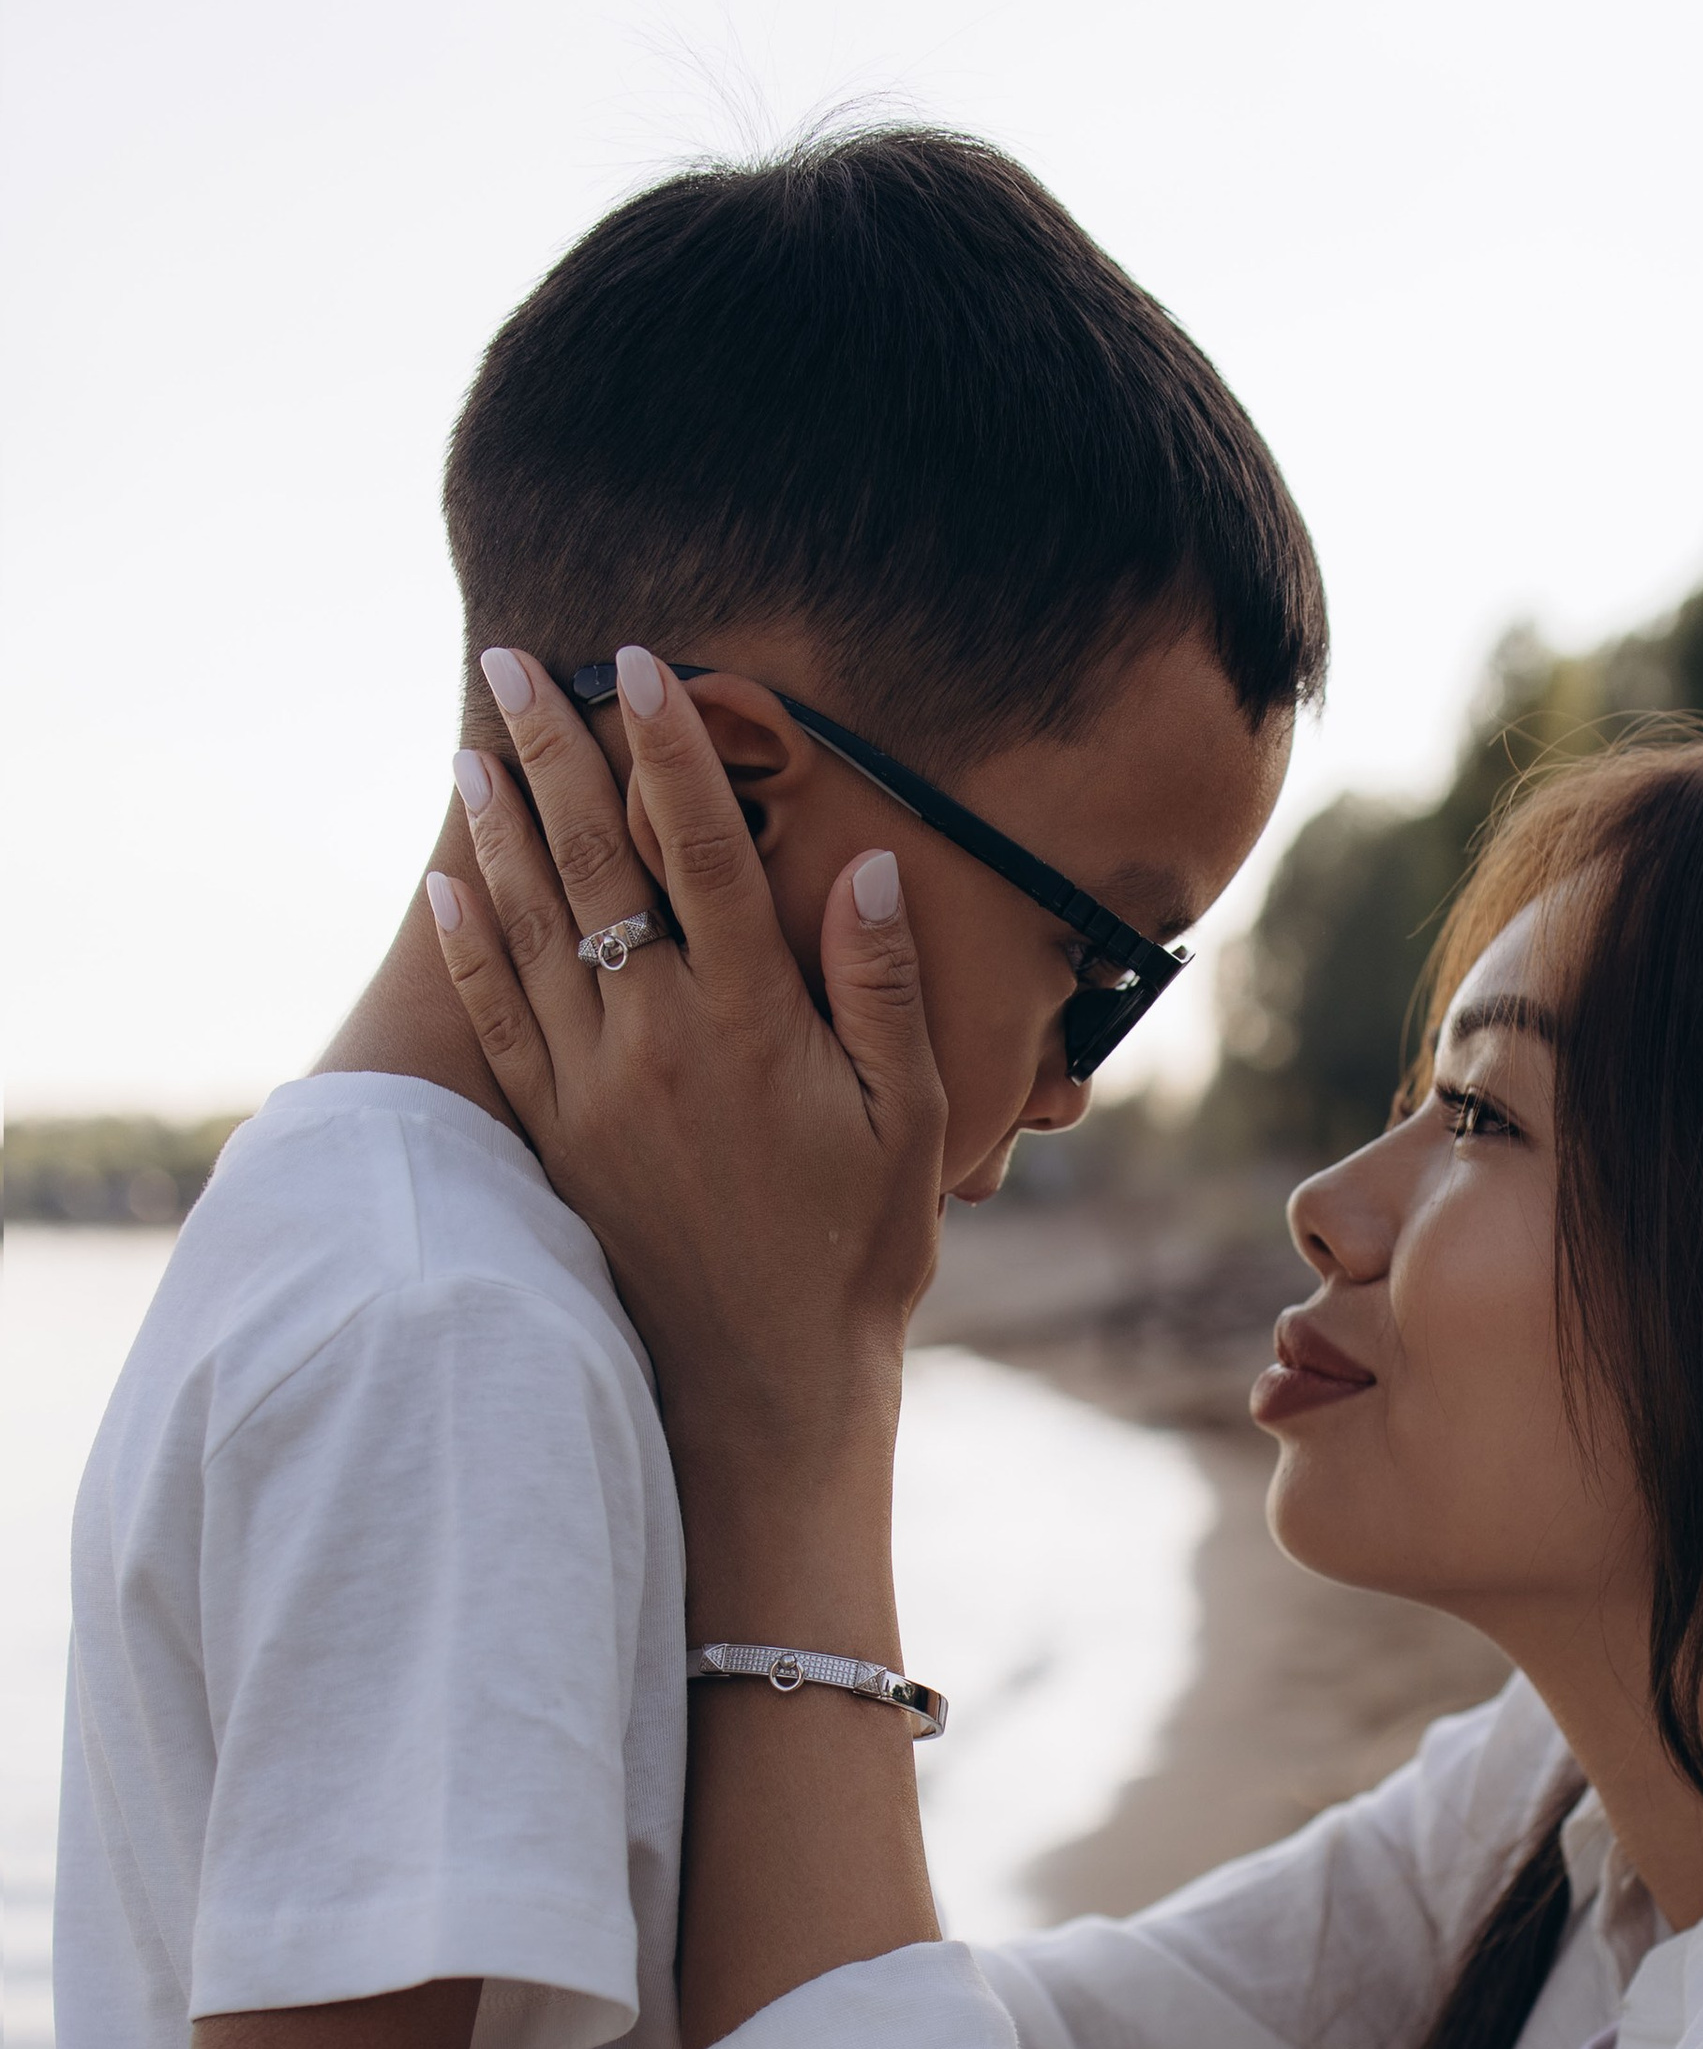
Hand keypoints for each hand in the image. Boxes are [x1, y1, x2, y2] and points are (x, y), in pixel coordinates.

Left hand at [428, 646, 946, 1495]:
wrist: (765, 1384)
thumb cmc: (857, 1250)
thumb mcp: (908, 1121)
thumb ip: (884, 990)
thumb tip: (866, 865)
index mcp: (751, 1027)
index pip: (696, 854)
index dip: (666, 751)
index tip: (639, 665)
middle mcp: (656, 1044)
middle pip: (592, 867)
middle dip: (552, 753)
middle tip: (514, 664)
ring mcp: (592, 1092)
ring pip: (529, 930)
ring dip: (496, 829)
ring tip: (471, 747)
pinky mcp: (557, 1139)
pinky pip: (498, 1022)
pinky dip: (469, 945)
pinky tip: (447, 884)